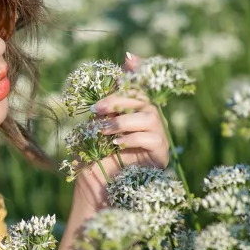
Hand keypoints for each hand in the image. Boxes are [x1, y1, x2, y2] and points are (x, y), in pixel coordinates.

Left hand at [73, 53, 171, 208]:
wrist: (94, 192)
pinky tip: (116, 145)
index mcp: (128, 112)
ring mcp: (156, 137)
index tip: (129, 57)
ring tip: (103, 133)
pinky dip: (132, 138)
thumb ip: (100, 110)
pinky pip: (153, 137)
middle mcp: (146, 121)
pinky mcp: (160, 154)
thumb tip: (100, 93)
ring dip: (121, 122)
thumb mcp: (89, 130)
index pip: (137, 86)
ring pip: (148, 116)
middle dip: (119, 99)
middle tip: (97, 110)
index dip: (137, 70)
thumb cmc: (90, 161)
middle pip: (143, 97)